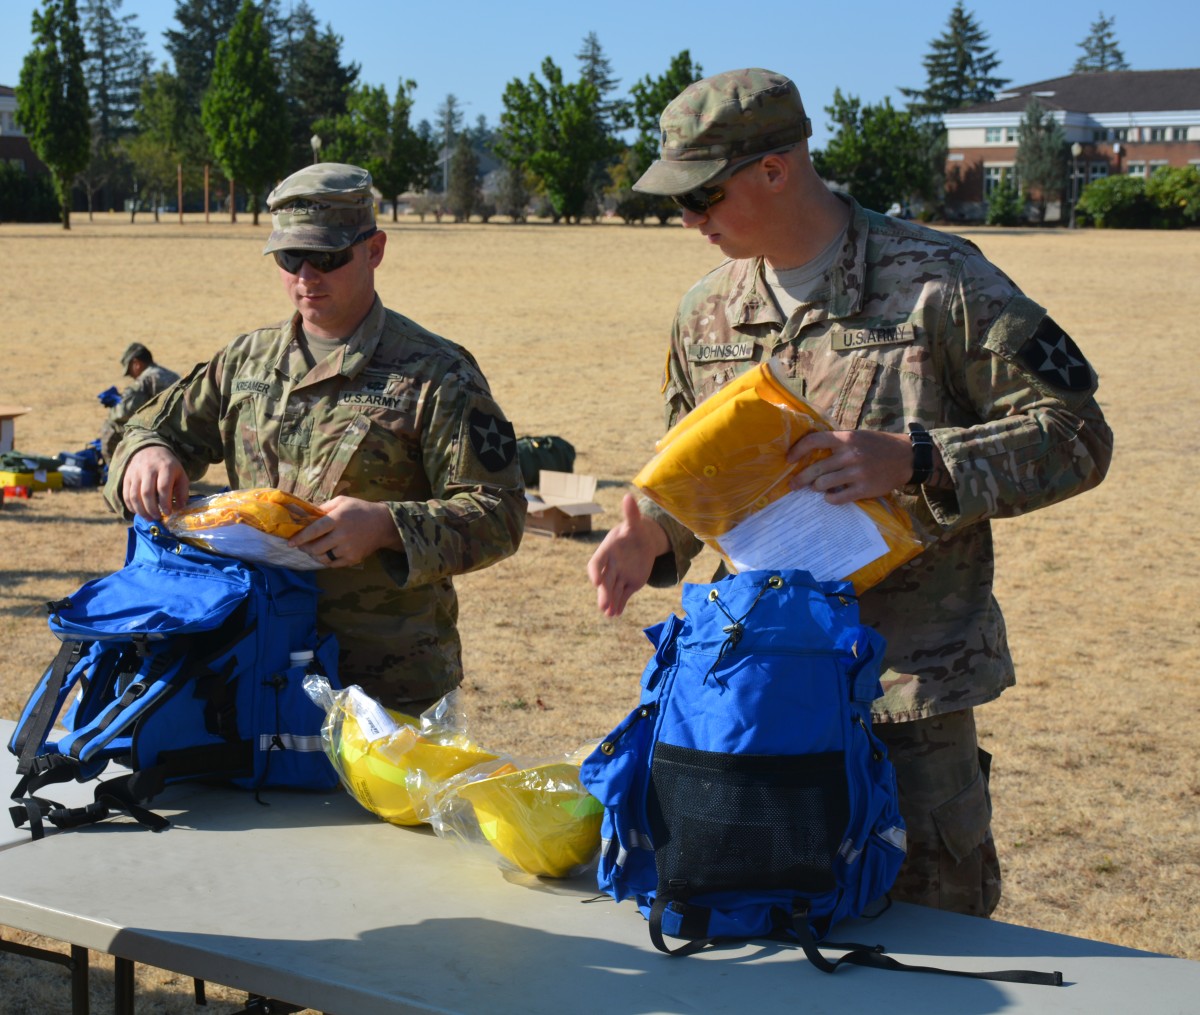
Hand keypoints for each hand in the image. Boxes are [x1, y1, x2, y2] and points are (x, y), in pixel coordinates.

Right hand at [122, 445, 189, 519]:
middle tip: (157, 518)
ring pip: (134, 495)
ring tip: (148, 518)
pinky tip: (138, 512)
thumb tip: (180, 508)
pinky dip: (131, 506)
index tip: (168, 512)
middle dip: (152, 509)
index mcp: (165, 467)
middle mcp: (148, 469)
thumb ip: (182, 491)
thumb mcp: (180, 474)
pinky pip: (126, 494)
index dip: (165, 502)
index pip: (163, 487)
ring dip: (141, 510)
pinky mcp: (126, 477)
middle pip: (147, 493)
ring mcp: (135, 473)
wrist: (150, 450)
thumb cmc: (168, 466)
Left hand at [287, 495, 401, 567]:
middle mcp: (342, 535)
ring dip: (315, 555)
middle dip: (306, 548)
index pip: (314, 530)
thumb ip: (324, 507)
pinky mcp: (353, 559)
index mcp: (338, 519)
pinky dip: (327, 560)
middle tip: (302, 546)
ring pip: (324, 558)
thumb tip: (306, 515)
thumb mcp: (342, 501)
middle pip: (316, 548)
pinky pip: (334, 564)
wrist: (383, 524)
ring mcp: (348, 549)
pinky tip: (327, 553)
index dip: (300, 537)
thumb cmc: (360, 509)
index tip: (290, 542)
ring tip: (315, 550)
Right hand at [587, 494, 668, 617]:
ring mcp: (619, 577)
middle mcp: (610, 566)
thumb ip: (630, 513)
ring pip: (613, 591)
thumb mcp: (634, 523)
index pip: (596, 563)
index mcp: (607, 551)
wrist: (642, 543)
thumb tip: (629, 496)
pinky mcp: (628, 584)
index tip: (596, 581)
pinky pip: (622, 596)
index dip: (595, 572)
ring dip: (610, 602)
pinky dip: (620, 605)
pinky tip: (616, 614)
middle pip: (605, 581)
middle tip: (603, 606)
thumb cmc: (634, 531)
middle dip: (604, 593)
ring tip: (609, 614)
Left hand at [787, 429, 913, 504]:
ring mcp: (857, 473)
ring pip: (823, 484)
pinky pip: (837, 498)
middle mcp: (850, 454)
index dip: (797, 450)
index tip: (789, 460)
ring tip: (816, 488)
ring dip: (816, 488)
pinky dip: (829, 499)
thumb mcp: (857, 436)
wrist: (907, 457)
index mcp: (846, 438)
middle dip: (800, 479)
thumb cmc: (878, 445)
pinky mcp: (864, 489)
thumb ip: (837, 442)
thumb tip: (810, 452)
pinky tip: (829, 497)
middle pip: (815, 468)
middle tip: (793, 485)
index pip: (814, 441)